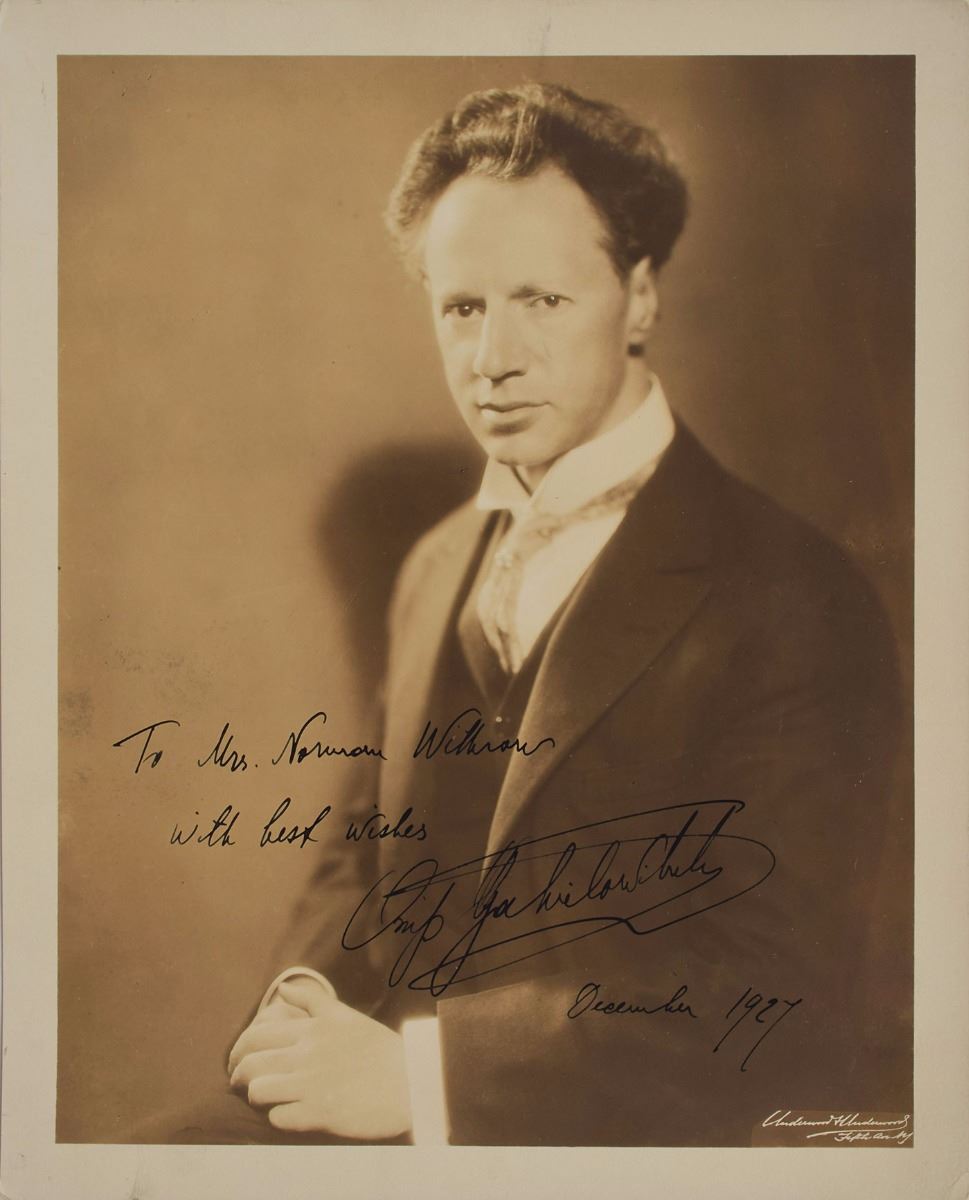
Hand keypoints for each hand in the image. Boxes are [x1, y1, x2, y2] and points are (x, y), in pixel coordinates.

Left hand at [227, 980, 412, 1138]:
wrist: (413, 1082)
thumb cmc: (380, 1050)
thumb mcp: (346, 1017)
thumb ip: (311, 1002)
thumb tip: (281, 987)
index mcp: (312, 1030)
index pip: (255, 1037)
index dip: (237, 1053)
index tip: (236, 1063)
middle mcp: (308, 1054)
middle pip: (251, 1065)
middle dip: (238, 1077)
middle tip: (238, 1084)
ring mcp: (312, 1084)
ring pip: (259, 1091)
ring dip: (257, 1097)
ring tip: (264, 1100)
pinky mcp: (320, 1114)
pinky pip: (279, 1119)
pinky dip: (278, 1118)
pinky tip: (287, 1115)